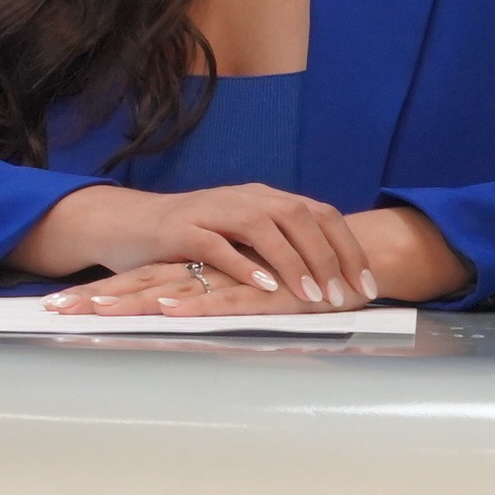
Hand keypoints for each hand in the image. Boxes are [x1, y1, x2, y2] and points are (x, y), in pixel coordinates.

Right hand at [24, 181, 381, 309]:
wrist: (126, 224)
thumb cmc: (190, 238)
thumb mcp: (242, 236)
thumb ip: (279, 246)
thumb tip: (329, 276)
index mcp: (263, 198)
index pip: (320, 214)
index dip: (349, 249)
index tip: (368, 287)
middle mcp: (243, 198)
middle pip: (300, 216)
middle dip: (329, 258)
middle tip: (347, 296)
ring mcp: (212, 211)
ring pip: (264, 227)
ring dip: (293, 262)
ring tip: (312, 295)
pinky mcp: (181, 230)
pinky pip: (218, 245)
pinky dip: (244, 265)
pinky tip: (265, 287)